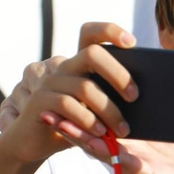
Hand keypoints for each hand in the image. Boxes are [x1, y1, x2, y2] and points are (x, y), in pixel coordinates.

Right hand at [0, 22, 134, 131]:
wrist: (35, 142)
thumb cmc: (74, 125)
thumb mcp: (95, 108)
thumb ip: (110, 96)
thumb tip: (137, 94)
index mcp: (79, 64)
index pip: (91, 34)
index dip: (109, 31)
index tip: (132, 43)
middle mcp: (64, 67)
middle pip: (93, 54)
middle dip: (118, 74)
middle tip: (134, 96)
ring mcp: (49, 82)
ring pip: (85, 87)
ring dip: (108, 110)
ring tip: (122, 129)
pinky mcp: (39, 100)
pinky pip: (68, 105)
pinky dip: (88, 120)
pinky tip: (100, 132)